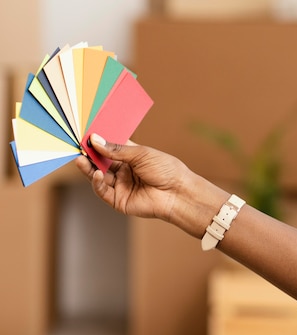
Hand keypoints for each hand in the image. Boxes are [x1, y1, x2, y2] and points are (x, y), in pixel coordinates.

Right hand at [76, 133, 190, 220]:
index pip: (109, 147)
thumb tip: (94, 139)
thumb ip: (117, 149)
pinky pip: (102, 191)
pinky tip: (96, 173)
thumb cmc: (166, 170)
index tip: (85, 133)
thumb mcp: (141, 154)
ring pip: (98, 176)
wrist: (178, 192)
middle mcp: (123, 171)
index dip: (98, 141)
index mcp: (130, 157)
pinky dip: (97, 182)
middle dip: (89, 154)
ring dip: (88, 167)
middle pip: (100, 162)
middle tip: (78, 146)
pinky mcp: (118, 200)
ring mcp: (120, 185)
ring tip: (80, 158)